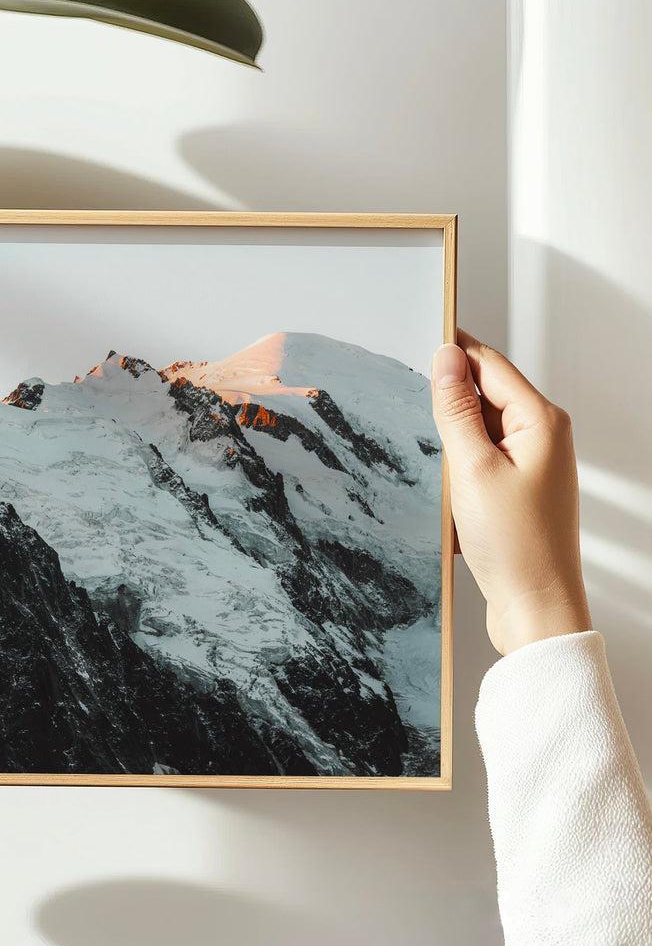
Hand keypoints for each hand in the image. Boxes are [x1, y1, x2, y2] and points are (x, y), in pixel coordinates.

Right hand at [430, 329, 592, 656]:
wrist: (535, 607)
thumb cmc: (515, 545)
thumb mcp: (473, 469)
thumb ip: (457, 410)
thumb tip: (446, 359)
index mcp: (540, 421)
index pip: (488, 364)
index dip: (451, 350)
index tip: (414, 339)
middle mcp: (541, 436)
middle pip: (483, 393)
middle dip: (445, 397)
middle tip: (403, 400)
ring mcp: (530, 463)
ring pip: (477, 428)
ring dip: (448, 436)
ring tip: (424, 454)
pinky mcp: (515, 488)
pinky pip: (478, 458)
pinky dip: (455, 463)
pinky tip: (437, 482)